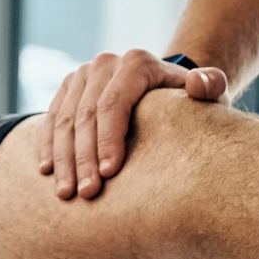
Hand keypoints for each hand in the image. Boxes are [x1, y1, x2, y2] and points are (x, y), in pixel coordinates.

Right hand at [37, 49, 228, 200]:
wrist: (165, 89)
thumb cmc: (190, 103)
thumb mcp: (210, 93)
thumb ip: (211, 86)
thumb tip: (199, 85)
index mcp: (136, 63)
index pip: (114, 104)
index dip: (108, 140)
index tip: (108, 175)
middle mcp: (105, 64)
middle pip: (86, 115)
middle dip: (83, 158)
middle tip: (86, 195)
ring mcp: (83, 75)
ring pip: (64, 119)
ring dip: (63, 158)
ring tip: (65, 193)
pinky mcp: (68, 88)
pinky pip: (51, 118)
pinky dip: (48, 145)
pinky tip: (47, 171)